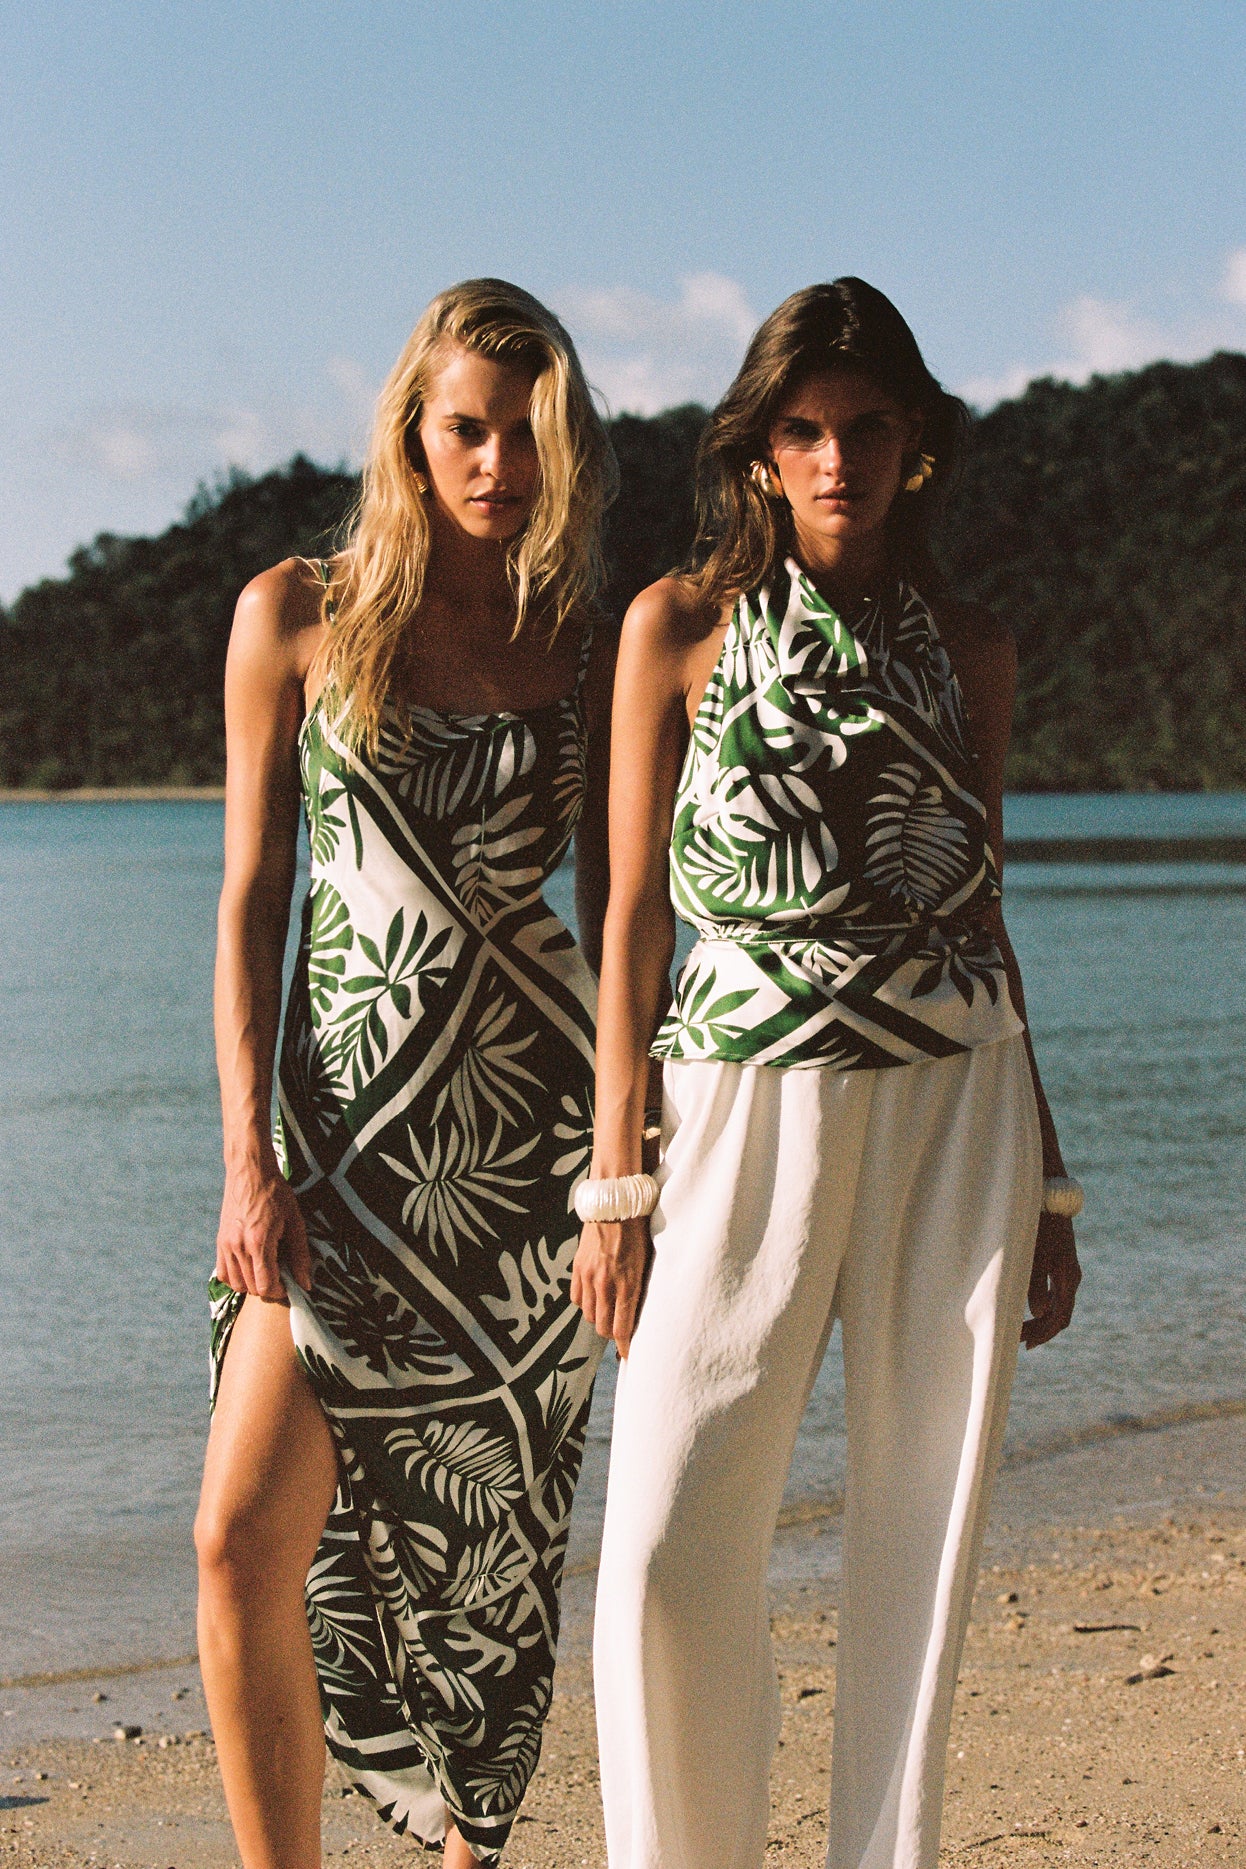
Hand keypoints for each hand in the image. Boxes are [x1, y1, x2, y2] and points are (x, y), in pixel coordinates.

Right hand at [216, 1154, 310, 1299]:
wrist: (250, 1171)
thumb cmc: (276, 1193)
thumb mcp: (295, 1221)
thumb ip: (300, 1254)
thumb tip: (305, 1283)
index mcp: (258, 1241)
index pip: (265, 1285)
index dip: (280, 1290)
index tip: (289, 1284)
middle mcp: (238, 1246)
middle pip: (252, 1288)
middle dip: (269, 1288)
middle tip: (281, 1276)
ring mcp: (225, 1245)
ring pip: (236, 1284)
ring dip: (252, 1285)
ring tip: (266, 1271)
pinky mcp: (219, 1242)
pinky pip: (223, 1274)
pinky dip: (236, 1278)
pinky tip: (250, 1267)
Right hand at [571, 1216, 650, 1357]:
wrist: (614, 1203)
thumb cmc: (638, 1231)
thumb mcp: (647, 1261)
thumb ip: (640, 1288)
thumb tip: (638, 1313)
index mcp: (628, 1283)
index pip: (623, 1328)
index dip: (625, 1346)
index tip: (629, 1355)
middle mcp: (606, 1283)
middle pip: (603, 1327)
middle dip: (612, 1334)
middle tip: (620, 1331)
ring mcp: (588, 1276)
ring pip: (590, 1315)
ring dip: (600, 1318)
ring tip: (609, 1310)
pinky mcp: (577, 1267)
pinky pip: (577, 1298)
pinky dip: (586, 1302)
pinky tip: (595, 1295)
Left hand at [1022, 1210, 1080, 1348]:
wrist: (1051, 1197)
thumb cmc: (1039, 1226)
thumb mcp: (1034, 1255)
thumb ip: (1036, 1285)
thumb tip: (1039, 1312)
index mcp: (1068, 1279)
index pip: (1059, 1318)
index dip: (1043, 1334)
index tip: (1024, 1344)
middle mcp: (1071, 1278)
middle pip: (1059, 1314)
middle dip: (1040, 1330)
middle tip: (1018, 1340)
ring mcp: (1067, 1270)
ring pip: (1057, 1304)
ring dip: (1040, 1318)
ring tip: (1020, 1328)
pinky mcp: (1060, 1262)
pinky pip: (1054, 1292)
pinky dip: (1042, 1304)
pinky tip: (1027, 1308)